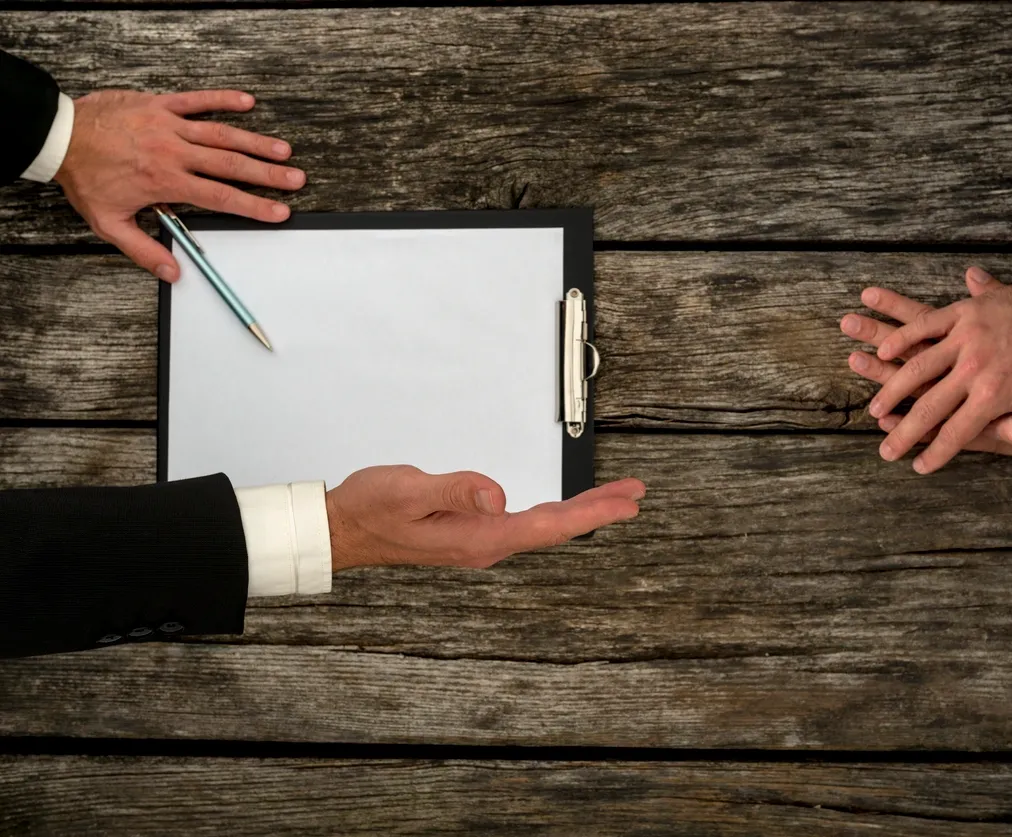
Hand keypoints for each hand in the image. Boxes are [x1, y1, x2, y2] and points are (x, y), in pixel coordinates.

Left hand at [53, 89, 304, 281]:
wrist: (60, 136)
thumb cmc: (85, 177)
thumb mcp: (109, 223)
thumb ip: (144, 250)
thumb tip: (172, 273)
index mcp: (166, 181)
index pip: (221, 197)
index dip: (254, 205)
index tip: (279, 211)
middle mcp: (174, 152)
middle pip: (231, 164)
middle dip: (268, 174)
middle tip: (296, 179)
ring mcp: (168, 125)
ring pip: (221, 134)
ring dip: (255, 141)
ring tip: (283, 150)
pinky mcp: (160, 104)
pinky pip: (196, 99)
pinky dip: (222, 99)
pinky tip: (247, 102)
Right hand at [325, 465, 645, 570]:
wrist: (344, 530)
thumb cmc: (371, 509)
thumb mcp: (409, 491)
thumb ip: (456, 490)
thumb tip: (499, 495)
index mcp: (477, 536)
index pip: (548, 525)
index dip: (592, 512)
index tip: (626, 502)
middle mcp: (485, 544)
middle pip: (554, 527)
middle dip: (598, 510)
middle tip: (634, 494)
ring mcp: (480, 541)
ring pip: (543, 526)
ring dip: (580, 512)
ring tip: (612, 499)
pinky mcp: (472, 534)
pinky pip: (526, 525)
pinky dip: (555, 514)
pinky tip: (562, 509)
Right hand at [848, 257, 1011, 472]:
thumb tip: (990, 438)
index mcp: (995, 394)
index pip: (955, 432)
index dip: (935, 453)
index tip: (918, 467)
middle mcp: (974, 367)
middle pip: (928, 406)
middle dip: (903, 432)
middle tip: (886, 450)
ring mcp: (967, 336)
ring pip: (917, 366)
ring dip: (891, 389)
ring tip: (875, 408)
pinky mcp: (965, 311)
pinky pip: (925, 324)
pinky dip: (901, 338)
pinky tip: (884, 352)